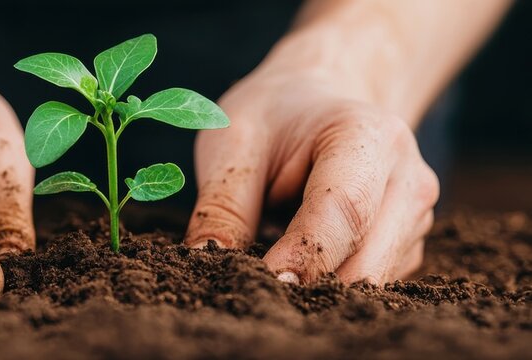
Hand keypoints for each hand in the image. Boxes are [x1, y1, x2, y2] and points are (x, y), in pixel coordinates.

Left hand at [184, 72, 438, 284]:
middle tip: (254, 289)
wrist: (316, 102)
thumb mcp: (233, 142)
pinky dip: (328, 285)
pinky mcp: (407, 246)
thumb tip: (206, 261)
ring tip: (270, 262)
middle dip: (309, 286)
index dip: (304, 256)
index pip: (343, 211)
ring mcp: (416, 216)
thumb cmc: (271, 119)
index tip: (264, 282)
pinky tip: (296, 260)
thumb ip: (222, 205)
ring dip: (317, 289)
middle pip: (366, 260)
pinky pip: (367, 283)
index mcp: (368, 136)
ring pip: (368, 281)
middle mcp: (407, 178)